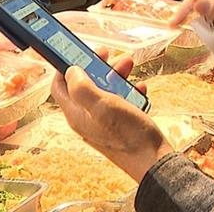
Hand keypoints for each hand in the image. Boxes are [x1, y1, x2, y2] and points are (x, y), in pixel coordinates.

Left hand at [50, 51, 172, 181]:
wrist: (154, 161)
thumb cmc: (129, 136)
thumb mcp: (104, 106)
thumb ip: (83, 88)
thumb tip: (71, 71)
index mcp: (76, 114)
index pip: (59, 86)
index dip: (64, 66)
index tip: (76, 51)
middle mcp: (87, 118)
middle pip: (83, 85)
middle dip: (96, 66)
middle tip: (107, 53)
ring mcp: (103, 122)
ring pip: (104, 91)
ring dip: (116, 75)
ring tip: (130, 64)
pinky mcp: (119, 124)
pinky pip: (121, 101)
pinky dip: (129, 91)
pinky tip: (140, 88)